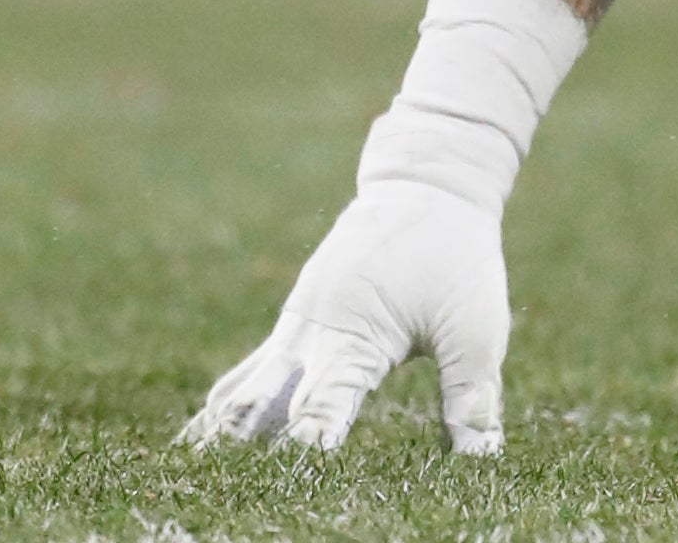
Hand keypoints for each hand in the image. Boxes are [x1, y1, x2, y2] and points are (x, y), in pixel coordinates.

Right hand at [181, 177, 512, 454]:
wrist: (428, 184)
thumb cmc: (456, 256)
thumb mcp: (475, 328)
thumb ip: (471, 397)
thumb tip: (481, 461)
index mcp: (353, 334)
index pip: (319, 407)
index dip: (306, 449)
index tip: (292, 483)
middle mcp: (310, 333)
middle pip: (258, 406)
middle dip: (243, 454)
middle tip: (225, 493)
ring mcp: (294, 328)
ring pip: (241, 392)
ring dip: (221, 437)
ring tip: (196, 481)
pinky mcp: (294, 326)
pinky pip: (248, 376)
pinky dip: (228, 411)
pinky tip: (207, 446)